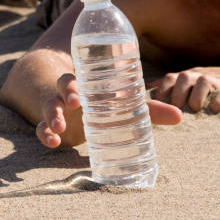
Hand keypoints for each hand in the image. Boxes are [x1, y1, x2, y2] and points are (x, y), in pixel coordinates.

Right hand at [36, 74, 182, 147]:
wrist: (68, 103)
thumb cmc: (101, 101)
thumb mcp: (122, 105)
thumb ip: (149, 110)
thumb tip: (180, 116)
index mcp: (87, 83)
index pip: (81, 77)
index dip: (81, 82)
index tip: (82, 93)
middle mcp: (69, 93)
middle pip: (62, 86)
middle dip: (66, 93)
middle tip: (76, 102)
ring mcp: (57, 108)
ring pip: (48, 106)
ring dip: (51, 115)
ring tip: (59, 128)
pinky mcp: (49, 125)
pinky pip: (40, 128)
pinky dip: (44, 134)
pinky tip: (52, 142)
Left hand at [149, 64, 219, 112]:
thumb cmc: (217, 86)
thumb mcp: (194, 83)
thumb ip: (173, 86)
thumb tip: (148, 90)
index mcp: (190, 76)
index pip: (169, 78)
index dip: (161, 92)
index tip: (156, 108)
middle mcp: (202, 76)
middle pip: (183, 77)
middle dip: (176, 95)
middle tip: (175, 111)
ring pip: (203, 82)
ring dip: (195, 97)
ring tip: (194, 110)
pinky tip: (215, 112)